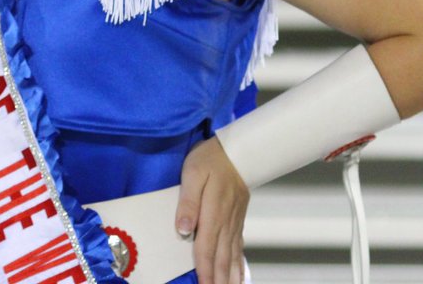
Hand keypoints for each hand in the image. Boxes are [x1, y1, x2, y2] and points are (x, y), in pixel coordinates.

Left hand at [177, 136, 247, 283]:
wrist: (238, 152)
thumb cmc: (210, 160)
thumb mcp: (192, 174)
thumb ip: (187, 202)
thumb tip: (183, 229)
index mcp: (213, 212)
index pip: (206, 247)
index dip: (203, 269)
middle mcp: (226, 222)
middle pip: (221, 257)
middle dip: (217, 279)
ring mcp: (234, 223)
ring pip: (232, 255)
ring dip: (229, 276)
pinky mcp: (238, 220)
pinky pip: (239, 247)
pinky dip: (239, 265)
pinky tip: (238, 276)